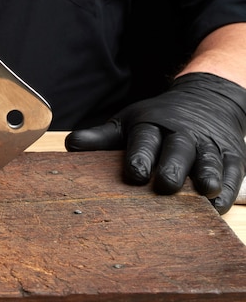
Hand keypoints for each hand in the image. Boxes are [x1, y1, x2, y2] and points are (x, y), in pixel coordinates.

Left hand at [65, 73, 245, 213]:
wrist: (205, 100)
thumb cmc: (157, 120)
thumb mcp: (129, 124)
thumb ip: (102, 138)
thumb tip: (71, 146)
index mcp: (152, 124)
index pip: (145, 138)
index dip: (140, 155)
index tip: (134, 173)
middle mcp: (181, 134)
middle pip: (178, 148)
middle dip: (173, 166)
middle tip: (166, 185)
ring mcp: (209, 145)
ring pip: (209, 159)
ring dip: (208, 174)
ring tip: (206, 191)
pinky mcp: (232, 156)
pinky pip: (233, 171)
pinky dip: (229, 187)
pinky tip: (221, 201)